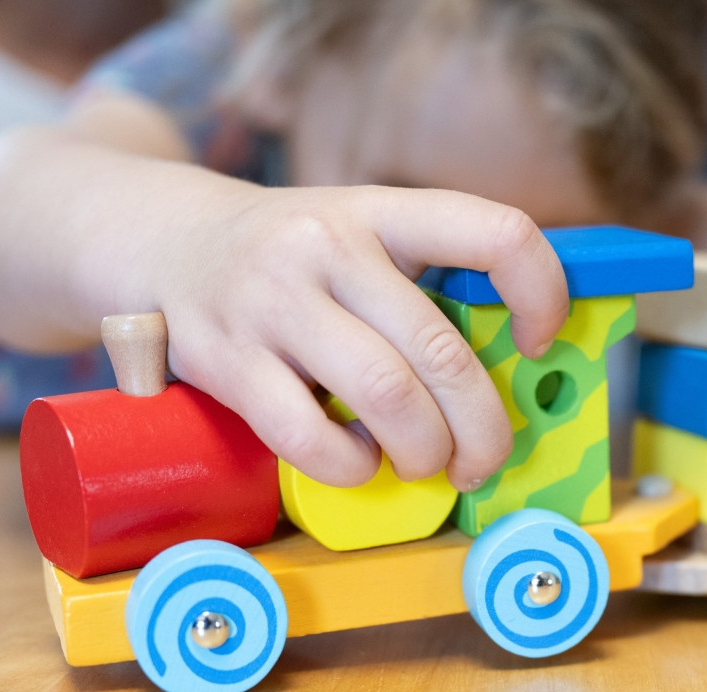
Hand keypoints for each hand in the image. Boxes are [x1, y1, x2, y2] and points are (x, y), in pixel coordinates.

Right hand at [142, 185, 566, 488]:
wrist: (165, 241)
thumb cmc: (292, 257)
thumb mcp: (360, 234)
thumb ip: (423, 282)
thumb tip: (510, 369)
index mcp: (382, 210)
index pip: (496, 233)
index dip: (542, 294)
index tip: (538, 341)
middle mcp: (329, 244)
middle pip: (442, 351)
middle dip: (483, 427)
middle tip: (484, 458)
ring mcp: (272, 301)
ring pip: (387, 397)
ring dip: (425, 451)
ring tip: (427, 462)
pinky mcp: (225, 359)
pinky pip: (311, 438)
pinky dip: (353, 467)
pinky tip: (359, 461)